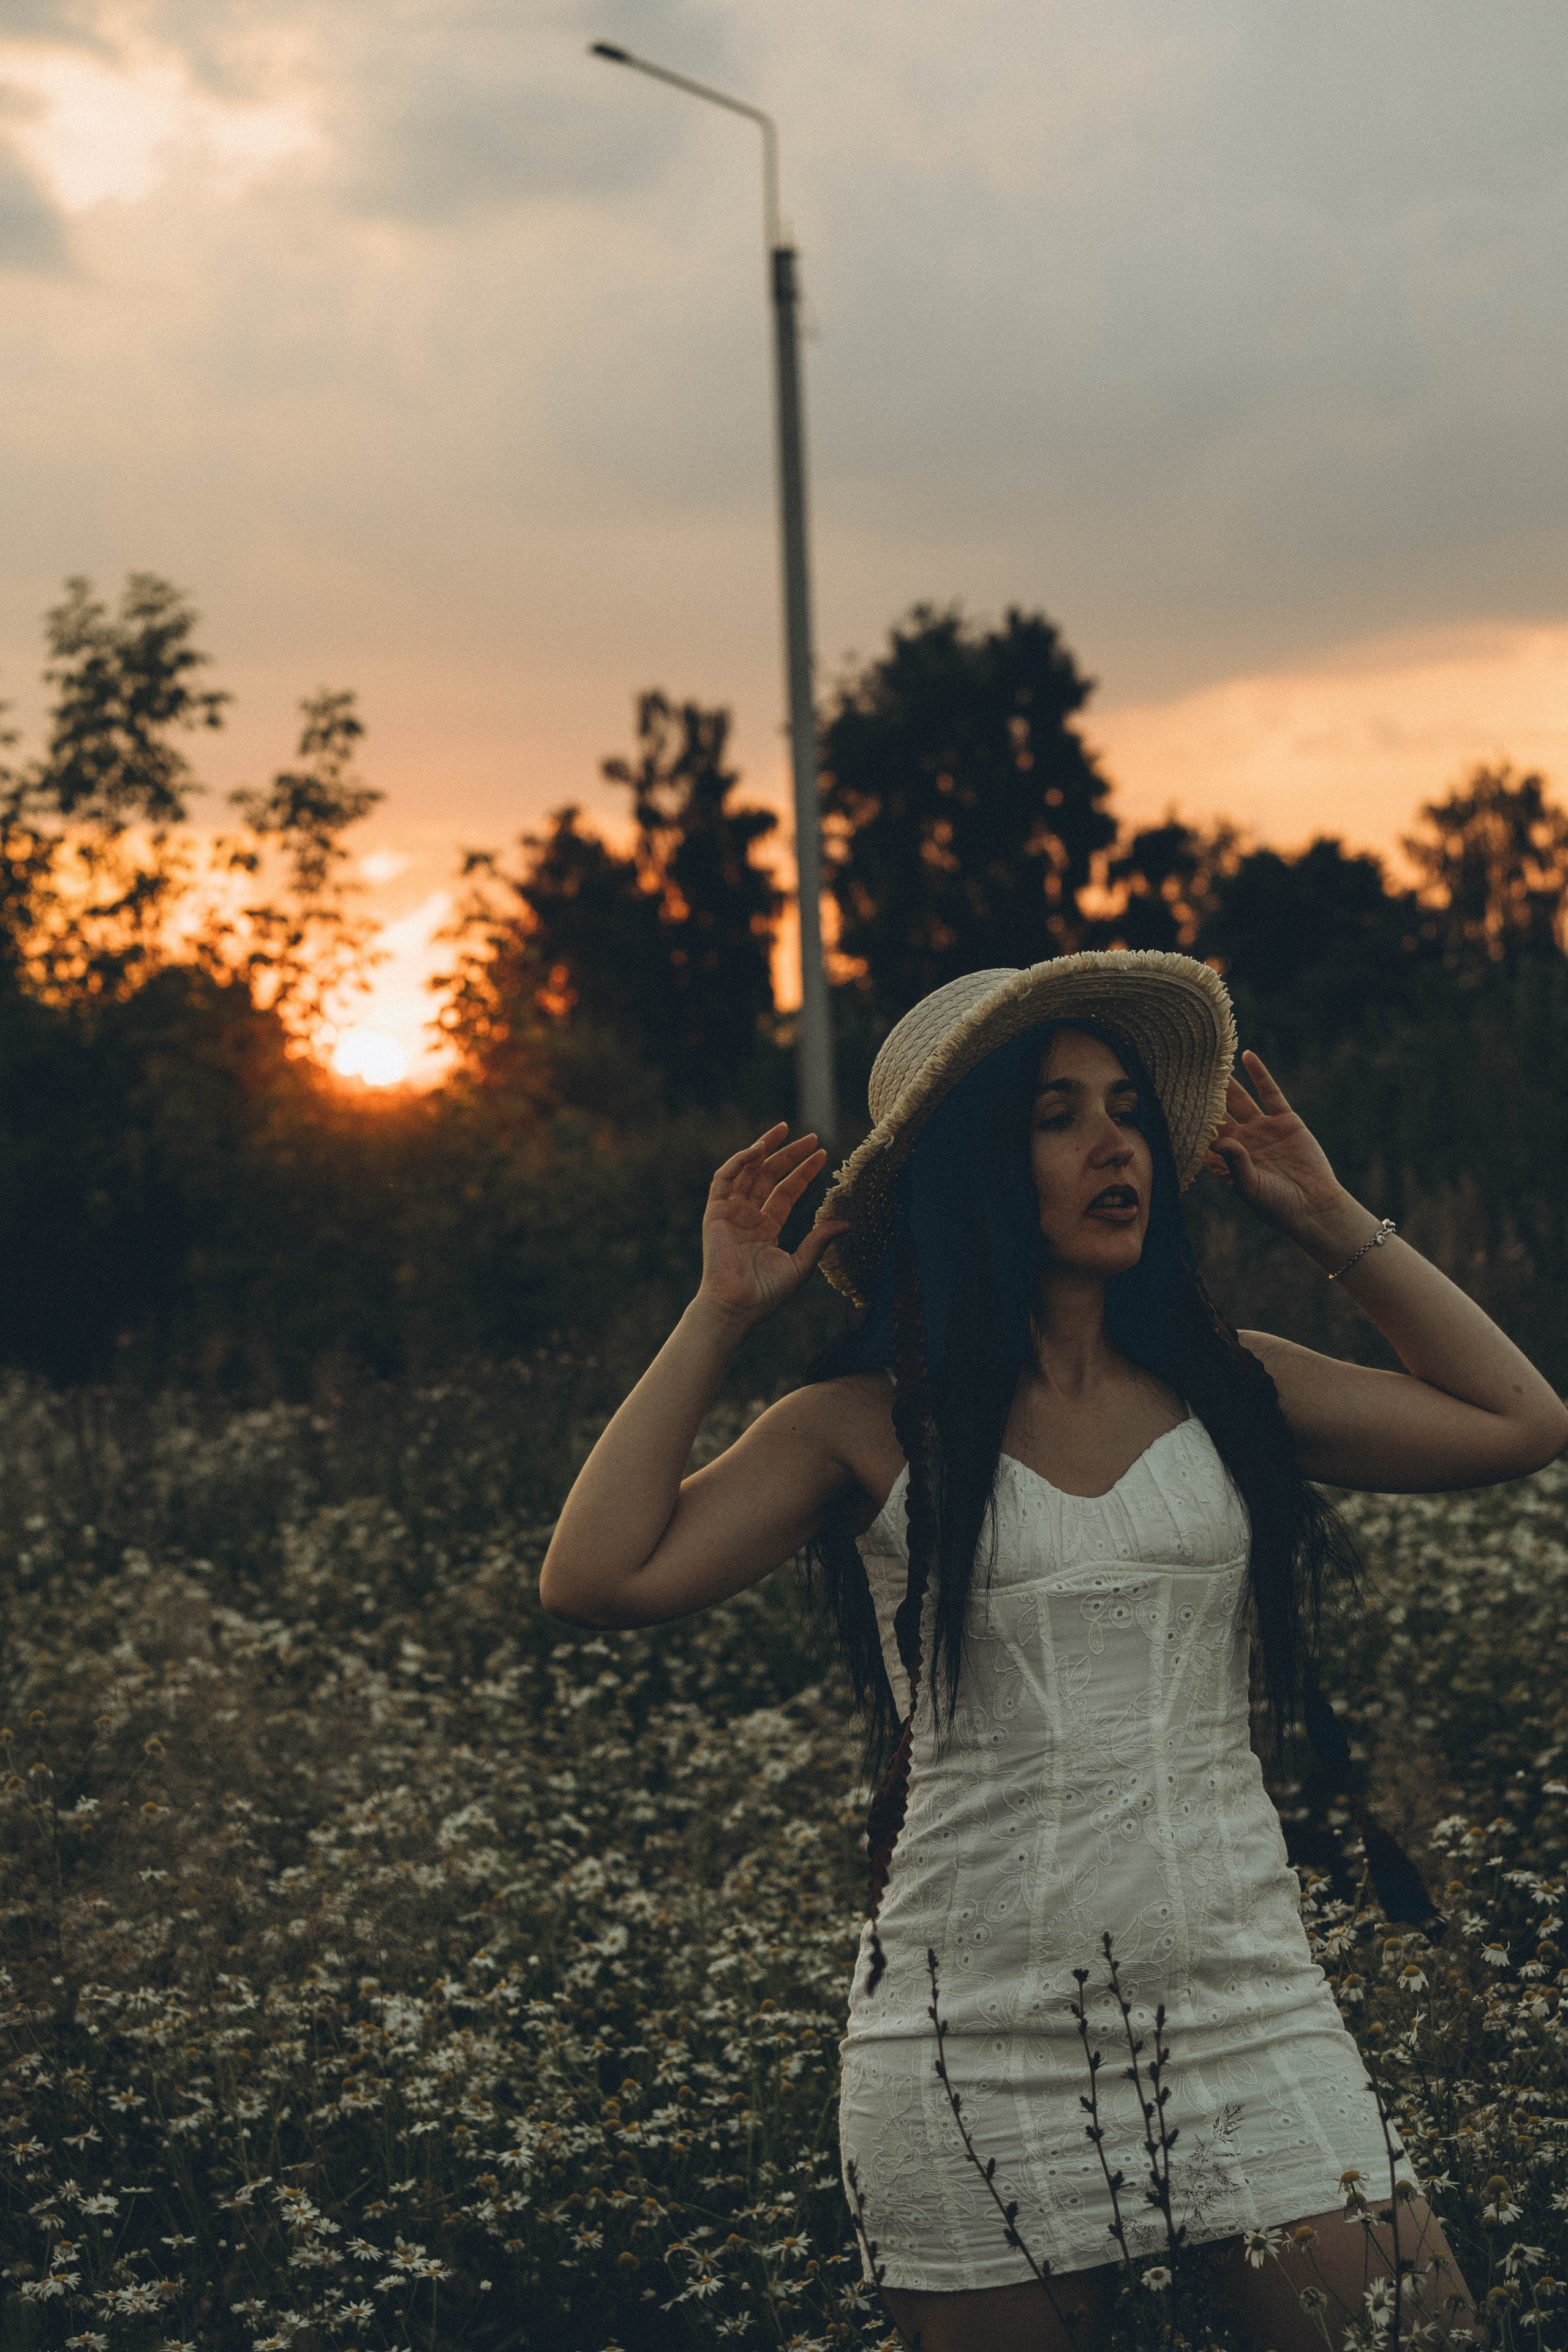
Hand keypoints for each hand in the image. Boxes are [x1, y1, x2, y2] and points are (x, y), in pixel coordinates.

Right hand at [696, 1123, 848, 1328]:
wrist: (738, 1307)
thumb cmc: (766, 1294)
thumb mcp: (801, 1265)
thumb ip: (820, 1240)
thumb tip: (847, 1222)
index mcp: (766, 1228)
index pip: (786, 1192)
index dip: (803, 1172)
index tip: (822, 1155)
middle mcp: (748, 1216)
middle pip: (769, 1176)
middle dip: (789, 1154)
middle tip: (811, 1137)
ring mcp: (730, 1212)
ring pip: (747, 1171)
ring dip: (764, 1148)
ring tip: (784, 1130)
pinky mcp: (715, 1212)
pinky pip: (724, 1179)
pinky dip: (739, 1161)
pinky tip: (759, 1149)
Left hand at [1200, 1051, 1349, 1247]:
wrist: (1314, 1206)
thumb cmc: (1277, 1206)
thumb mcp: (1251, 1187)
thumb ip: (1235, 1163)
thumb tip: (1219, 1141)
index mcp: (1227, 1159)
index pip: (1202, 1135)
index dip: (1187, 1121)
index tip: (1167, 1102)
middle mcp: (1242, 1141)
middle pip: (1217, 1112)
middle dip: (1202, 1096)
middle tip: (1182, 1073)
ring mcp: (1263, 1129)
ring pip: (1239, 1098)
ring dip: (1226, 1081)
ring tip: (1209, 1060)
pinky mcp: (1285, 1121)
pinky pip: (1269, 1092)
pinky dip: (1259, 1073)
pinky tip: (1246, 1055)